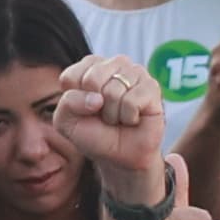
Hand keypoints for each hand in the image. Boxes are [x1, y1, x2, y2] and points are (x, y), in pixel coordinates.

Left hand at [49, 56, 168, 189]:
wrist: (121, 156)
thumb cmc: (95, 134)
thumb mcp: (67, 122)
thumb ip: (68, 103)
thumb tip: (97, 98)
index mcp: (89, 67)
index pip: (71, 77)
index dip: (75, 101)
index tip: (85, 110)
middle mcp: (113, 64)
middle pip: (92, 79)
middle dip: (95, 107)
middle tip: (104, 115)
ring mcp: (135, 72)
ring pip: (113, 91)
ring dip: (113, 114)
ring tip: (119, 117)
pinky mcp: (152, 86)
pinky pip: (132, 101)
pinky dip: (129, 117)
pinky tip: (133, 118)